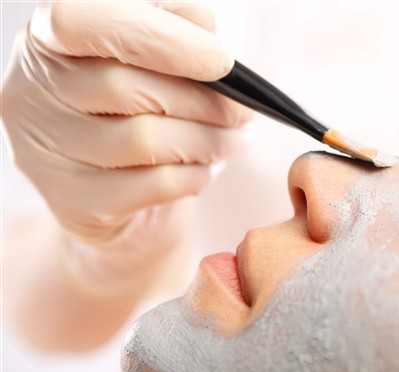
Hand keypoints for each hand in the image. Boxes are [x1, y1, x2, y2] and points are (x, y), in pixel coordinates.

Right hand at [2, 1, 251, 244]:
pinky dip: (195, 176)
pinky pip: (152, 185)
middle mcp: (32, 90)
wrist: (121, 200)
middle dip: (203, 101)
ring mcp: (45, 150)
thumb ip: (173, 32)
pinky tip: (207, 169)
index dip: (160, 38)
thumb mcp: (153, 62)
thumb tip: (208, 35)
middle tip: (243, 112)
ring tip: (234, 140)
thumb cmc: (139, 115)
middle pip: (126, 87)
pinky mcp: (73, 201)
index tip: (220, 61)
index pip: (85, 21)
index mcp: (49, 38)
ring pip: (144, 139)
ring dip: (208, 140)